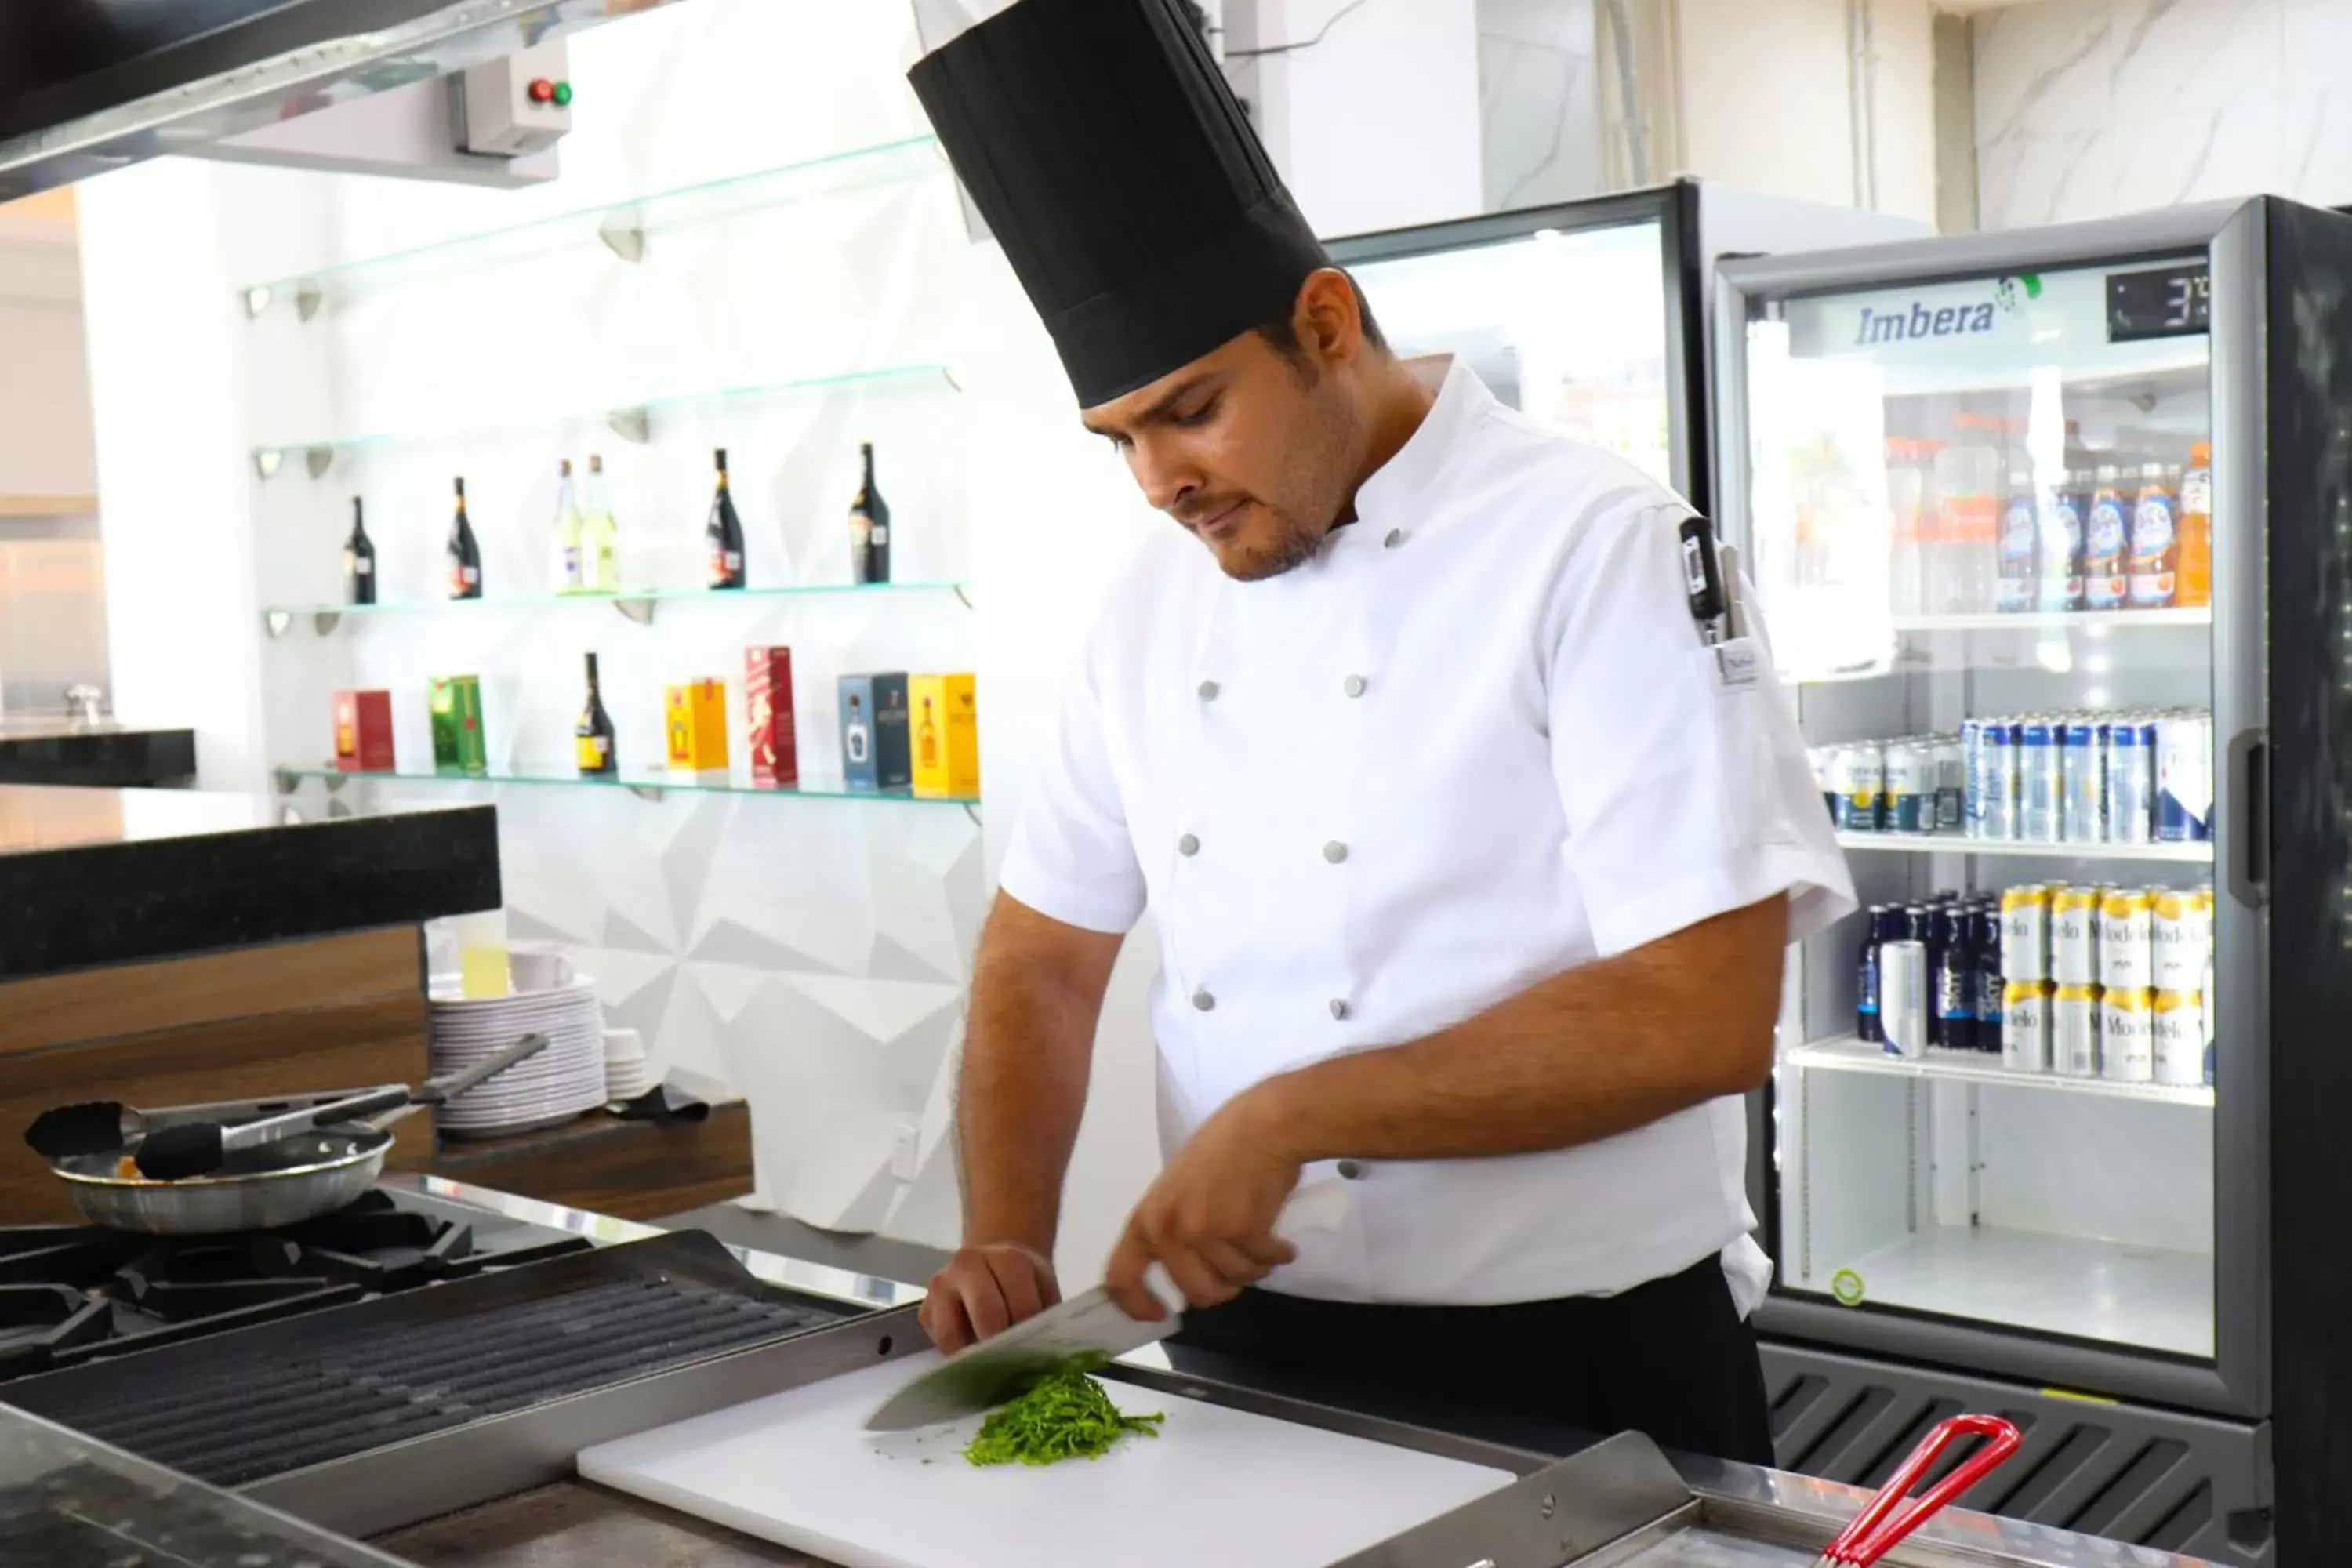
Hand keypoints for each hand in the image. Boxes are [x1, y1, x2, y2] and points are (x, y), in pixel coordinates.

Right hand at [919, 1241, 1060, 1353]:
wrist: (993, 1262)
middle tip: (1010, 1364)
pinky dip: (956, 1355)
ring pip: (951, 1333)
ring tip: (988, 1362)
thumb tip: (1038, 1353)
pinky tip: (972, 1354)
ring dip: (971, 1354)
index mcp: (1007, 1258)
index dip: (1029, 1335)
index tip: (1034, 1353)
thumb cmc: (1023, 1282)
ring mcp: (941, 1284)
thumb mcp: (1042, 1290)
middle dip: (1000, 1345)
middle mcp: (968, 1263)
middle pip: (986, 1314)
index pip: (1022, 1306)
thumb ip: (1043, 1315)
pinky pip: (939, 1342)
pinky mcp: (925, 1308)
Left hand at [1105, 1085, 1303, 1321]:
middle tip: (1238, 1269)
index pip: (1121, 1278)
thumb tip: (1183, 1274)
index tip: (1161, 1315)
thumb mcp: (1176, 1190)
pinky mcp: (1242, 1232)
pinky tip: (1281, 1242)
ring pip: (1234, 1281)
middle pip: (1196, 1293)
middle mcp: (1169, 1231)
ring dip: (1253, 1268)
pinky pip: (1262, 1264)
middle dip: (1224, 1289)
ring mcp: (1205, 1232)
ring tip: (1260, 1241)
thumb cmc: (1221, 1152)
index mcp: (1146, 1219)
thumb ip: (1172, 1230)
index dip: (1137, 1306)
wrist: (1262, 1127)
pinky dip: (1277, 1256)